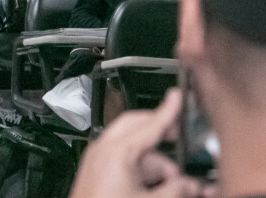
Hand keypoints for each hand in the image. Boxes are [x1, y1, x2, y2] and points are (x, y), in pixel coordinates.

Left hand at [68, 89, 202, 197]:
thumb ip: (175, 189)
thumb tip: (191, 185)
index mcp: (117, 150)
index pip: (149, 124)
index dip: (167, 110)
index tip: (177, 96)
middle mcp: (103, 148)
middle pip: (137, 128)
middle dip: (160, 134)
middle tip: (180, 139)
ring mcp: (96, 158)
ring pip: (131, 146)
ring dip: (154, 161)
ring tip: (172, 184)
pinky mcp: (94, 170)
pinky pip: (121, 159)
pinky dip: (140, 169)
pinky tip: (154, 188)